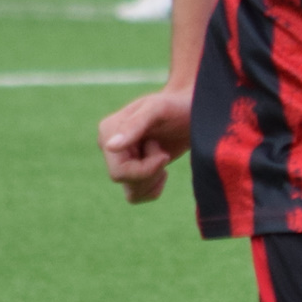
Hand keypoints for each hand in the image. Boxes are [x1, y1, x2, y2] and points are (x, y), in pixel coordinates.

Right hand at [99, 87, 193, 202]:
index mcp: (108, 131)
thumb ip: (135, 125)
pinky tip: (163, 168)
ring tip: (162, 156)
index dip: (145, 169)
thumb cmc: (176, 105)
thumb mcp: (158, 109)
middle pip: (124, 181)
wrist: (192, 112)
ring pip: (131, 192)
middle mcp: (109, 146)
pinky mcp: (132, 170)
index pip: (119, 171)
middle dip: (150, 172)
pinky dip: (154, 187)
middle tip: (164, 153)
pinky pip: (137, 195)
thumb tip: (110, 146)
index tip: (164, 155)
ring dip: (153, 179)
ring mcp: (120, 160)